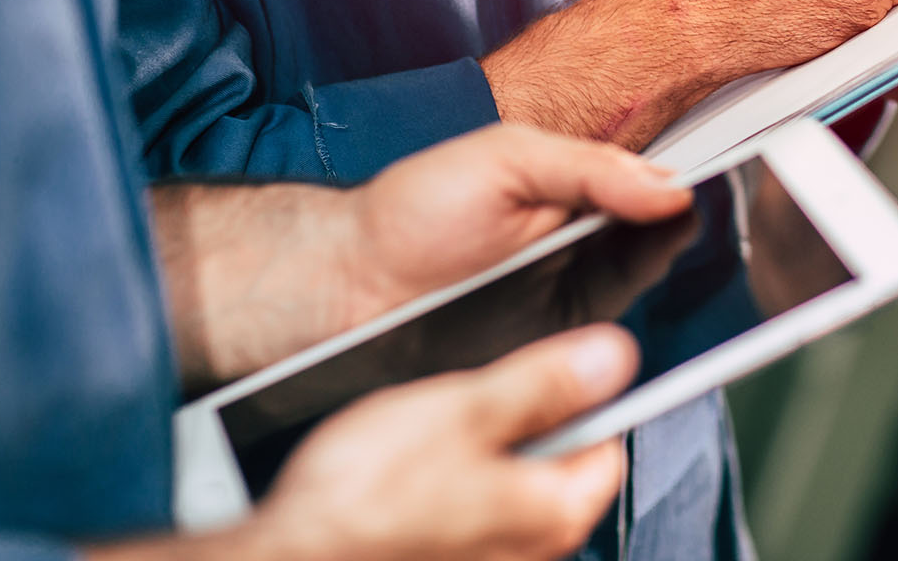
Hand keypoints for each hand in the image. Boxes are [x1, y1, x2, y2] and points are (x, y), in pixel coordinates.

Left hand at [152, 126, 690, 388]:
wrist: (346, 287)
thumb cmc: (413, 210)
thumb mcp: (506, 159)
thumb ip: (589, 168)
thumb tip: (670, 187)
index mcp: (576, 188)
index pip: (652, 188)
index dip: (687, 189)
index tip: (716, 188)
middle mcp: (583, 243)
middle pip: (661, 244)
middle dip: (686, 238)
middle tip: (697, 229)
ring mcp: (572, 299)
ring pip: (642, 296)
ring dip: (660, 286)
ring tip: (667, 269)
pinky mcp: (553, 350)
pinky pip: (604, 350)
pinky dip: (625, 342)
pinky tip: (638, 321)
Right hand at [247, 327, 636, 560]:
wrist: (286, 558)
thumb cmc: (363, 501)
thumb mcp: (465, 410)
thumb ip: (547, 384)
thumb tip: (611, 357)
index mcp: (555, 513)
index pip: (607, 444)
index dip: (576, 401)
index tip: (538, 379)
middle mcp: (530, 553)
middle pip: (554, 467)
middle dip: (518, 428)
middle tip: (465, 408)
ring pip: (504, 489)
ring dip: (473, 459)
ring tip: (423, 444)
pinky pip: (464, 517)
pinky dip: (442, 493)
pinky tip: (403, 479)